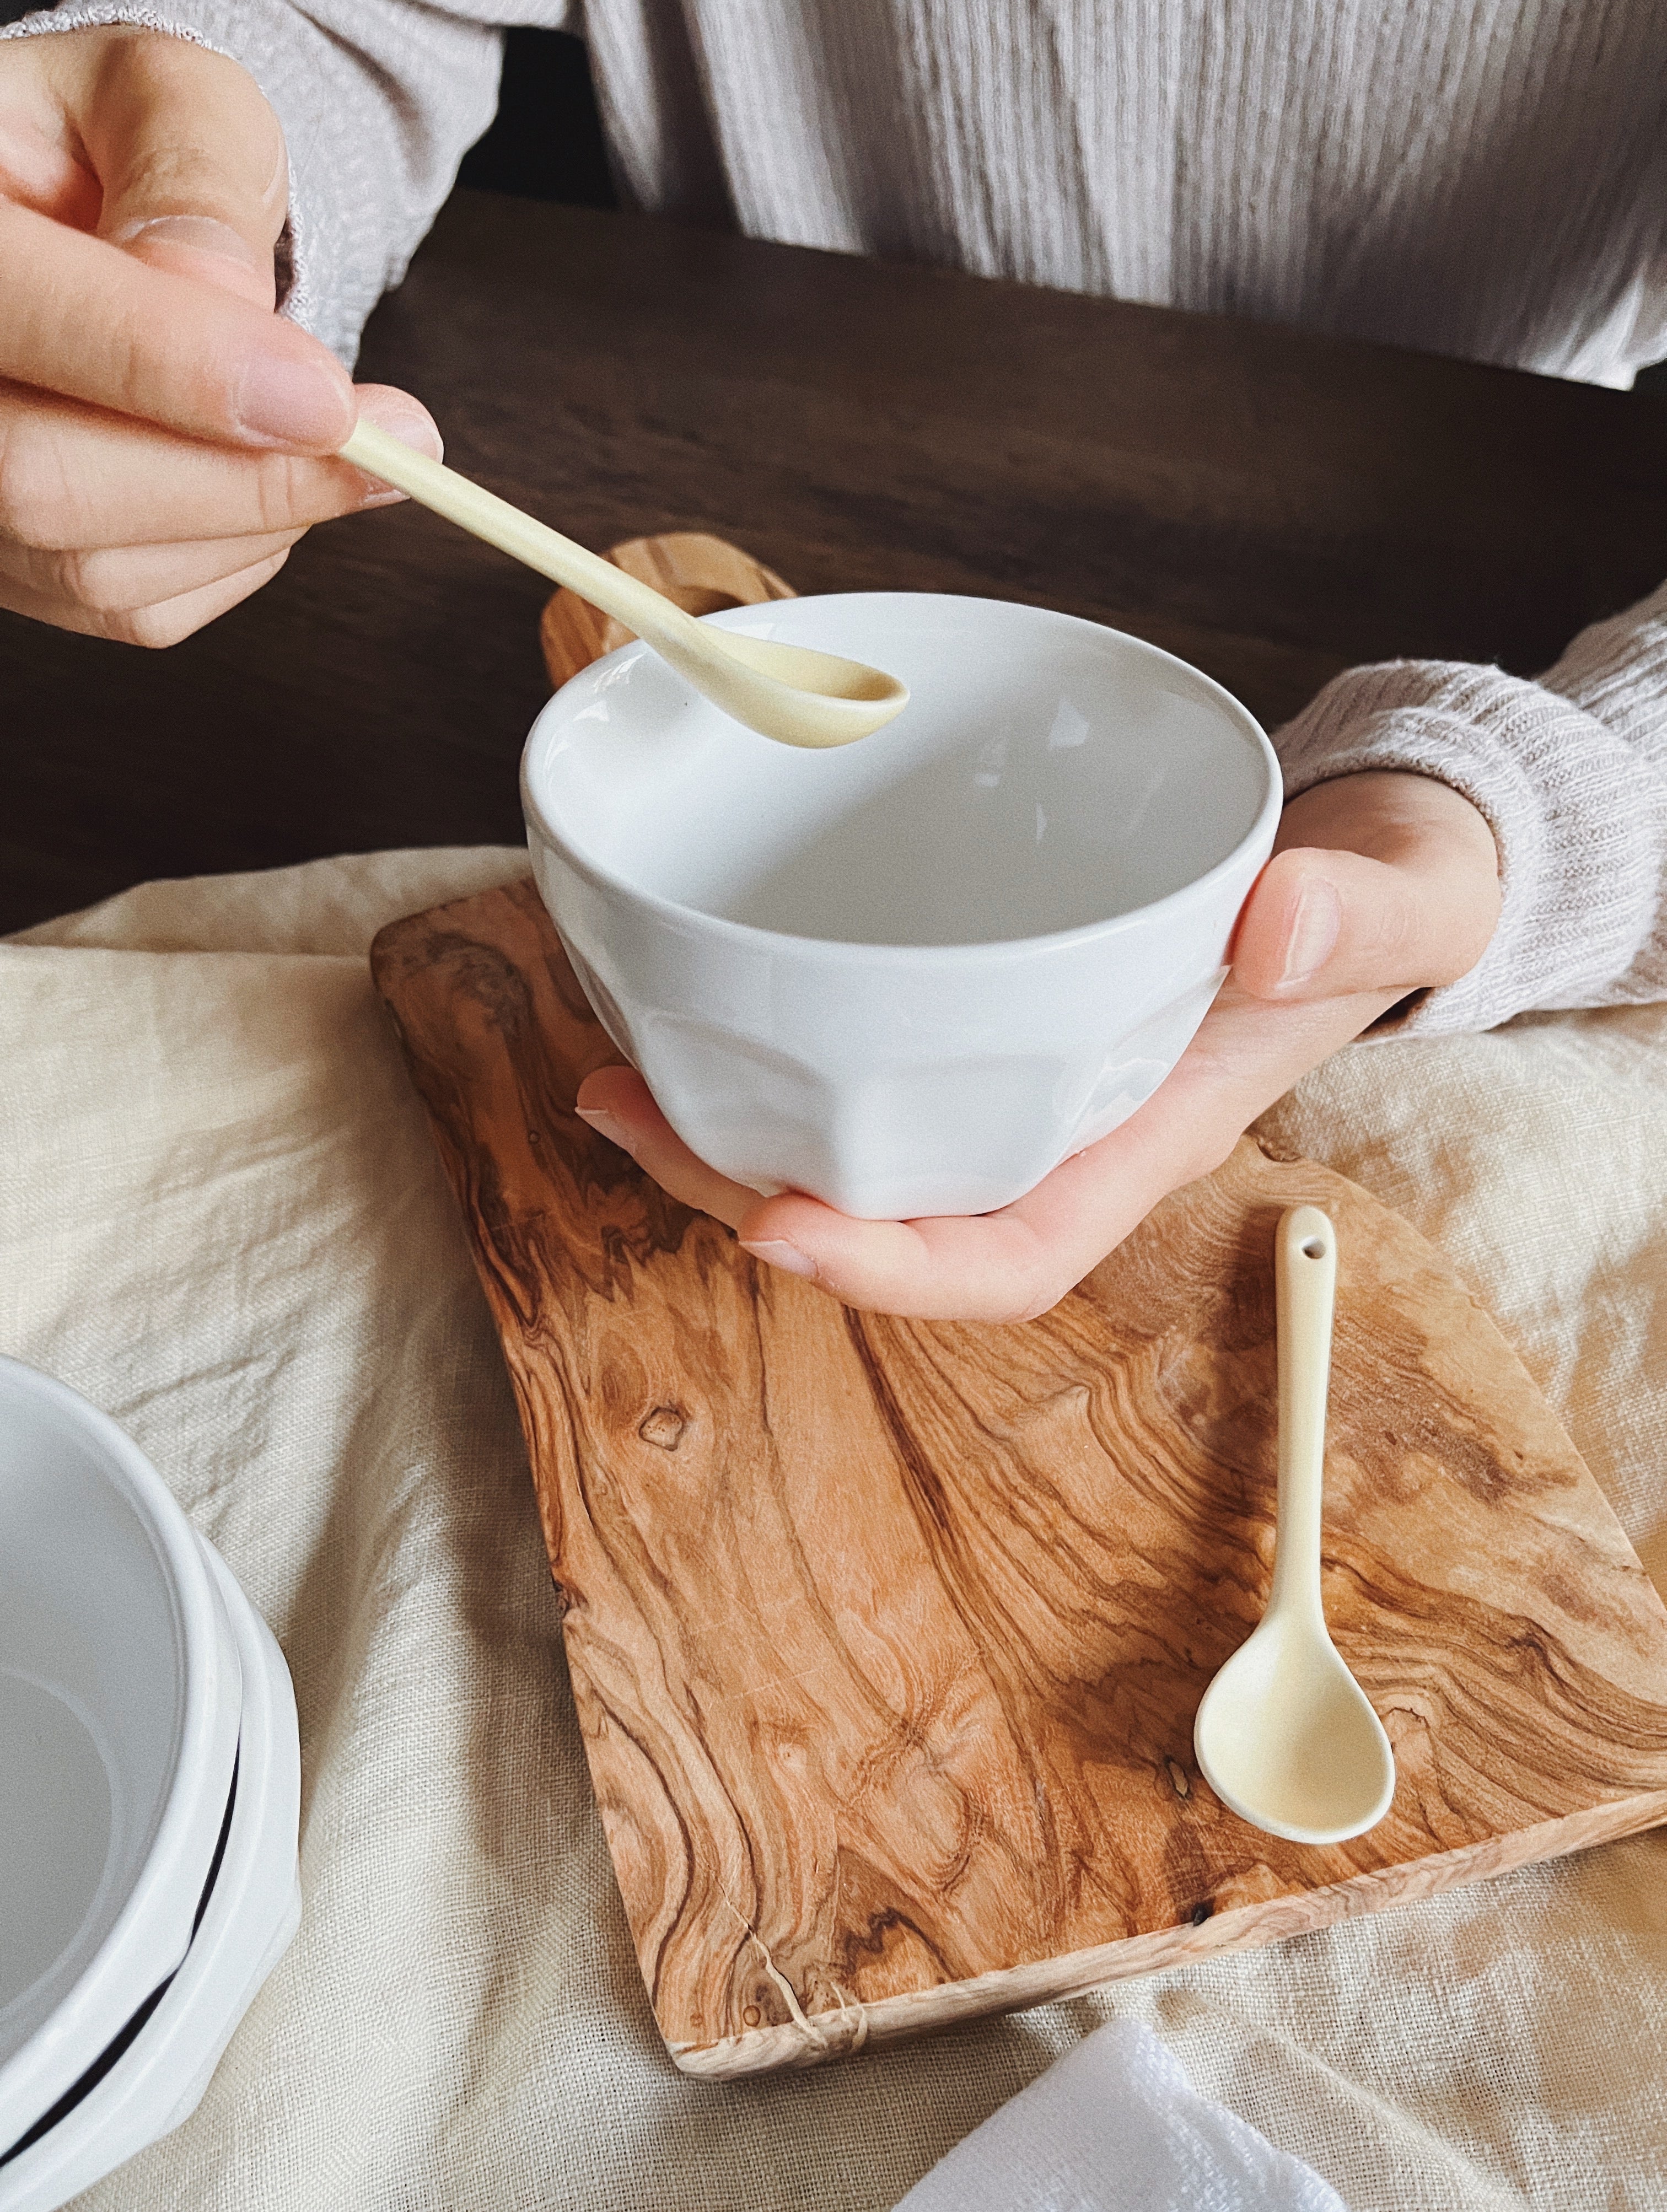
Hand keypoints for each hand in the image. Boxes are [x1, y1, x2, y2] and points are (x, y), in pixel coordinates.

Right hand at [0, 27, 439, 644]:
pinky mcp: (15, 574)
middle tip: (394, 441)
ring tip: (324, 435)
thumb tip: (230, 307)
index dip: (173, 368)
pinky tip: (254, 473)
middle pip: (45, 483)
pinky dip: (235, 552)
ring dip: (255, 518)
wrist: (84, 224)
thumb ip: (195, 177)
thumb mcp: (164, 102)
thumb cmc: (118, 154)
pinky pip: (138, 609)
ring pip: (98, 569)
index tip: (328, 400)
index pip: (22, 312)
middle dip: (245, 480)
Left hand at [575, 770, 1502, 1319]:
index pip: (1008, 1258)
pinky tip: (688, 995)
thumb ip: (1355, 913)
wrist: (1356, 867)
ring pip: (846, 1146)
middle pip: (884, 1215)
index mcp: (1140, 1137)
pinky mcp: (973, 1007)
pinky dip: (763, 1042)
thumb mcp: (1395, 897)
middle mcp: (1052, 1126)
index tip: (777, 1228)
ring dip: (721, 1128)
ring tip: (609, 1070)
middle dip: (744, 1191)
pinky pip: (852, 1060)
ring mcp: (1005, 1075)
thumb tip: (1275, 927)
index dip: (889, 1270)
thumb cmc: (1373, 901)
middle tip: (620, 1111)